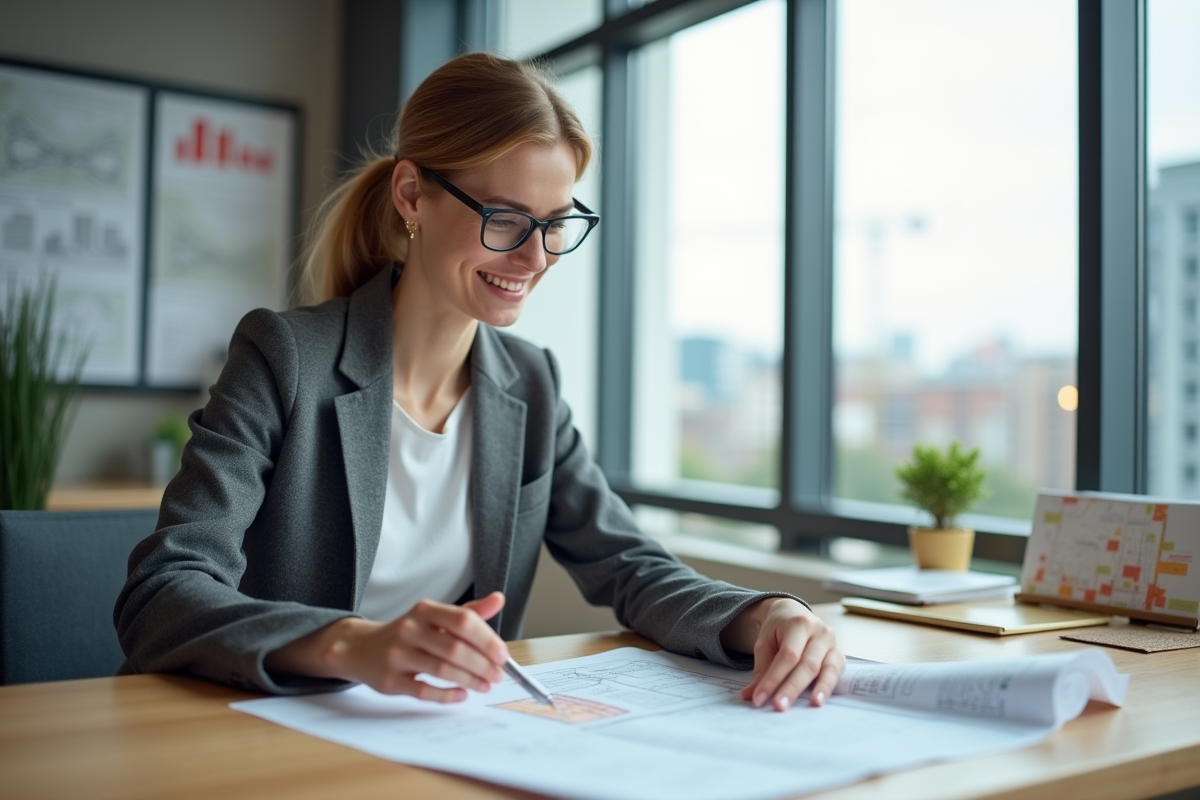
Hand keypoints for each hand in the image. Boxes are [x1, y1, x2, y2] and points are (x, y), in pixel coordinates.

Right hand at [266, 592, 509, 702]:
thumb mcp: (434, 617)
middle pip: (455, 648)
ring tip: (485, 686)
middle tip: (497, 675)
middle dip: (482, 665)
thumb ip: (468, 612)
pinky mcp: (390, 680)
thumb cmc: (408, 633)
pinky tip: (461, 695)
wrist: (360, 648)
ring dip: (469, 680)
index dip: (487, 639)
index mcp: (425, 610)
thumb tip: (498, 599)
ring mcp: (398, 655)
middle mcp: (410, 629)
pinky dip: (446, 695)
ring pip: (442, 670)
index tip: (502, 655)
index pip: (463, 621)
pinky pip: (423, 691)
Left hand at [722, 597, 844, 711]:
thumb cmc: (778, 630)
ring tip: (812, 705)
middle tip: (779, 706)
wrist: (793, 614)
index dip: (773, 678)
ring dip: (819, 689)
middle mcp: (820, 632)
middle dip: (792, 687)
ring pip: (826, 669)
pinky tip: (819, 700)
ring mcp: (832, 643)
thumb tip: (750, 696)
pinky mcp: (839, 655)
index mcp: (798, 623)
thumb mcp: (765, 643)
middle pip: (807, 664)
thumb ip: (760, 670)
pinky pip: (836, 673)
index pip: (787, 655)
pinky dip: (828, 687)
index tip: (759, 698)